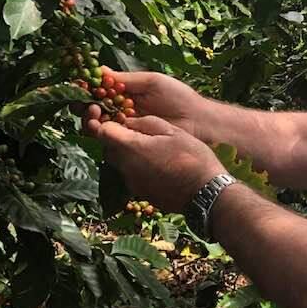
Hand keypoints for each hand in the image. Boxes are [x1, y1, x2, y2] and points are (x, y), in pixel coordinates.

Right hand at [83, 72, 207, 138]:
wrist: (197, 120)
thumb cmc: (178, 96)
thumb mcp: (151, 82)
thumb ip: (126, 80)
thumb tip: (99, 70)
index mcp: (126, 93)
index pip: (100, 91)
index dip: (87, 89)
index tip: (78, 86)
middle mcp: (122, 110)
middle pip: (94, 109)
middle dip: (84, 106)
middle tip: (86, 105)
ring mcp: (126, 126)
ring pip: (99, 124)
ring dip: (90, 119)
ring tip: (93, 114)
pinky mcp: (131, 141)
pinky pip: (111, 138)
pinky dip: (102, 132)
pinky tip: (100, 127)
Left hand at [86, 114, 225, 211]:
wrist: (205, 193)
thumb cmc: (192, 157)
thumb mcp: (171, 130)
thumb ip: (145, 123)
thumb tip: (128, 122)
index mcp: (131, 147)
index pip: (101, 131)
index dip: (101, 120)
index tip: (109, 114)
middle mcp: (125, 166)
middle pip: (107, 147)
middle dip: (114, 136)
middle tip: (130, 127)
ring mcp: (131, 182)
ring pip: (119, 161)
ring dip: (126, 151)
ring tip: (147, 145)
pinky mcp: (139, 192)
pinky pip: (130, 173)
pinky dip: (137, 165)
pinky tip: (156, 161)